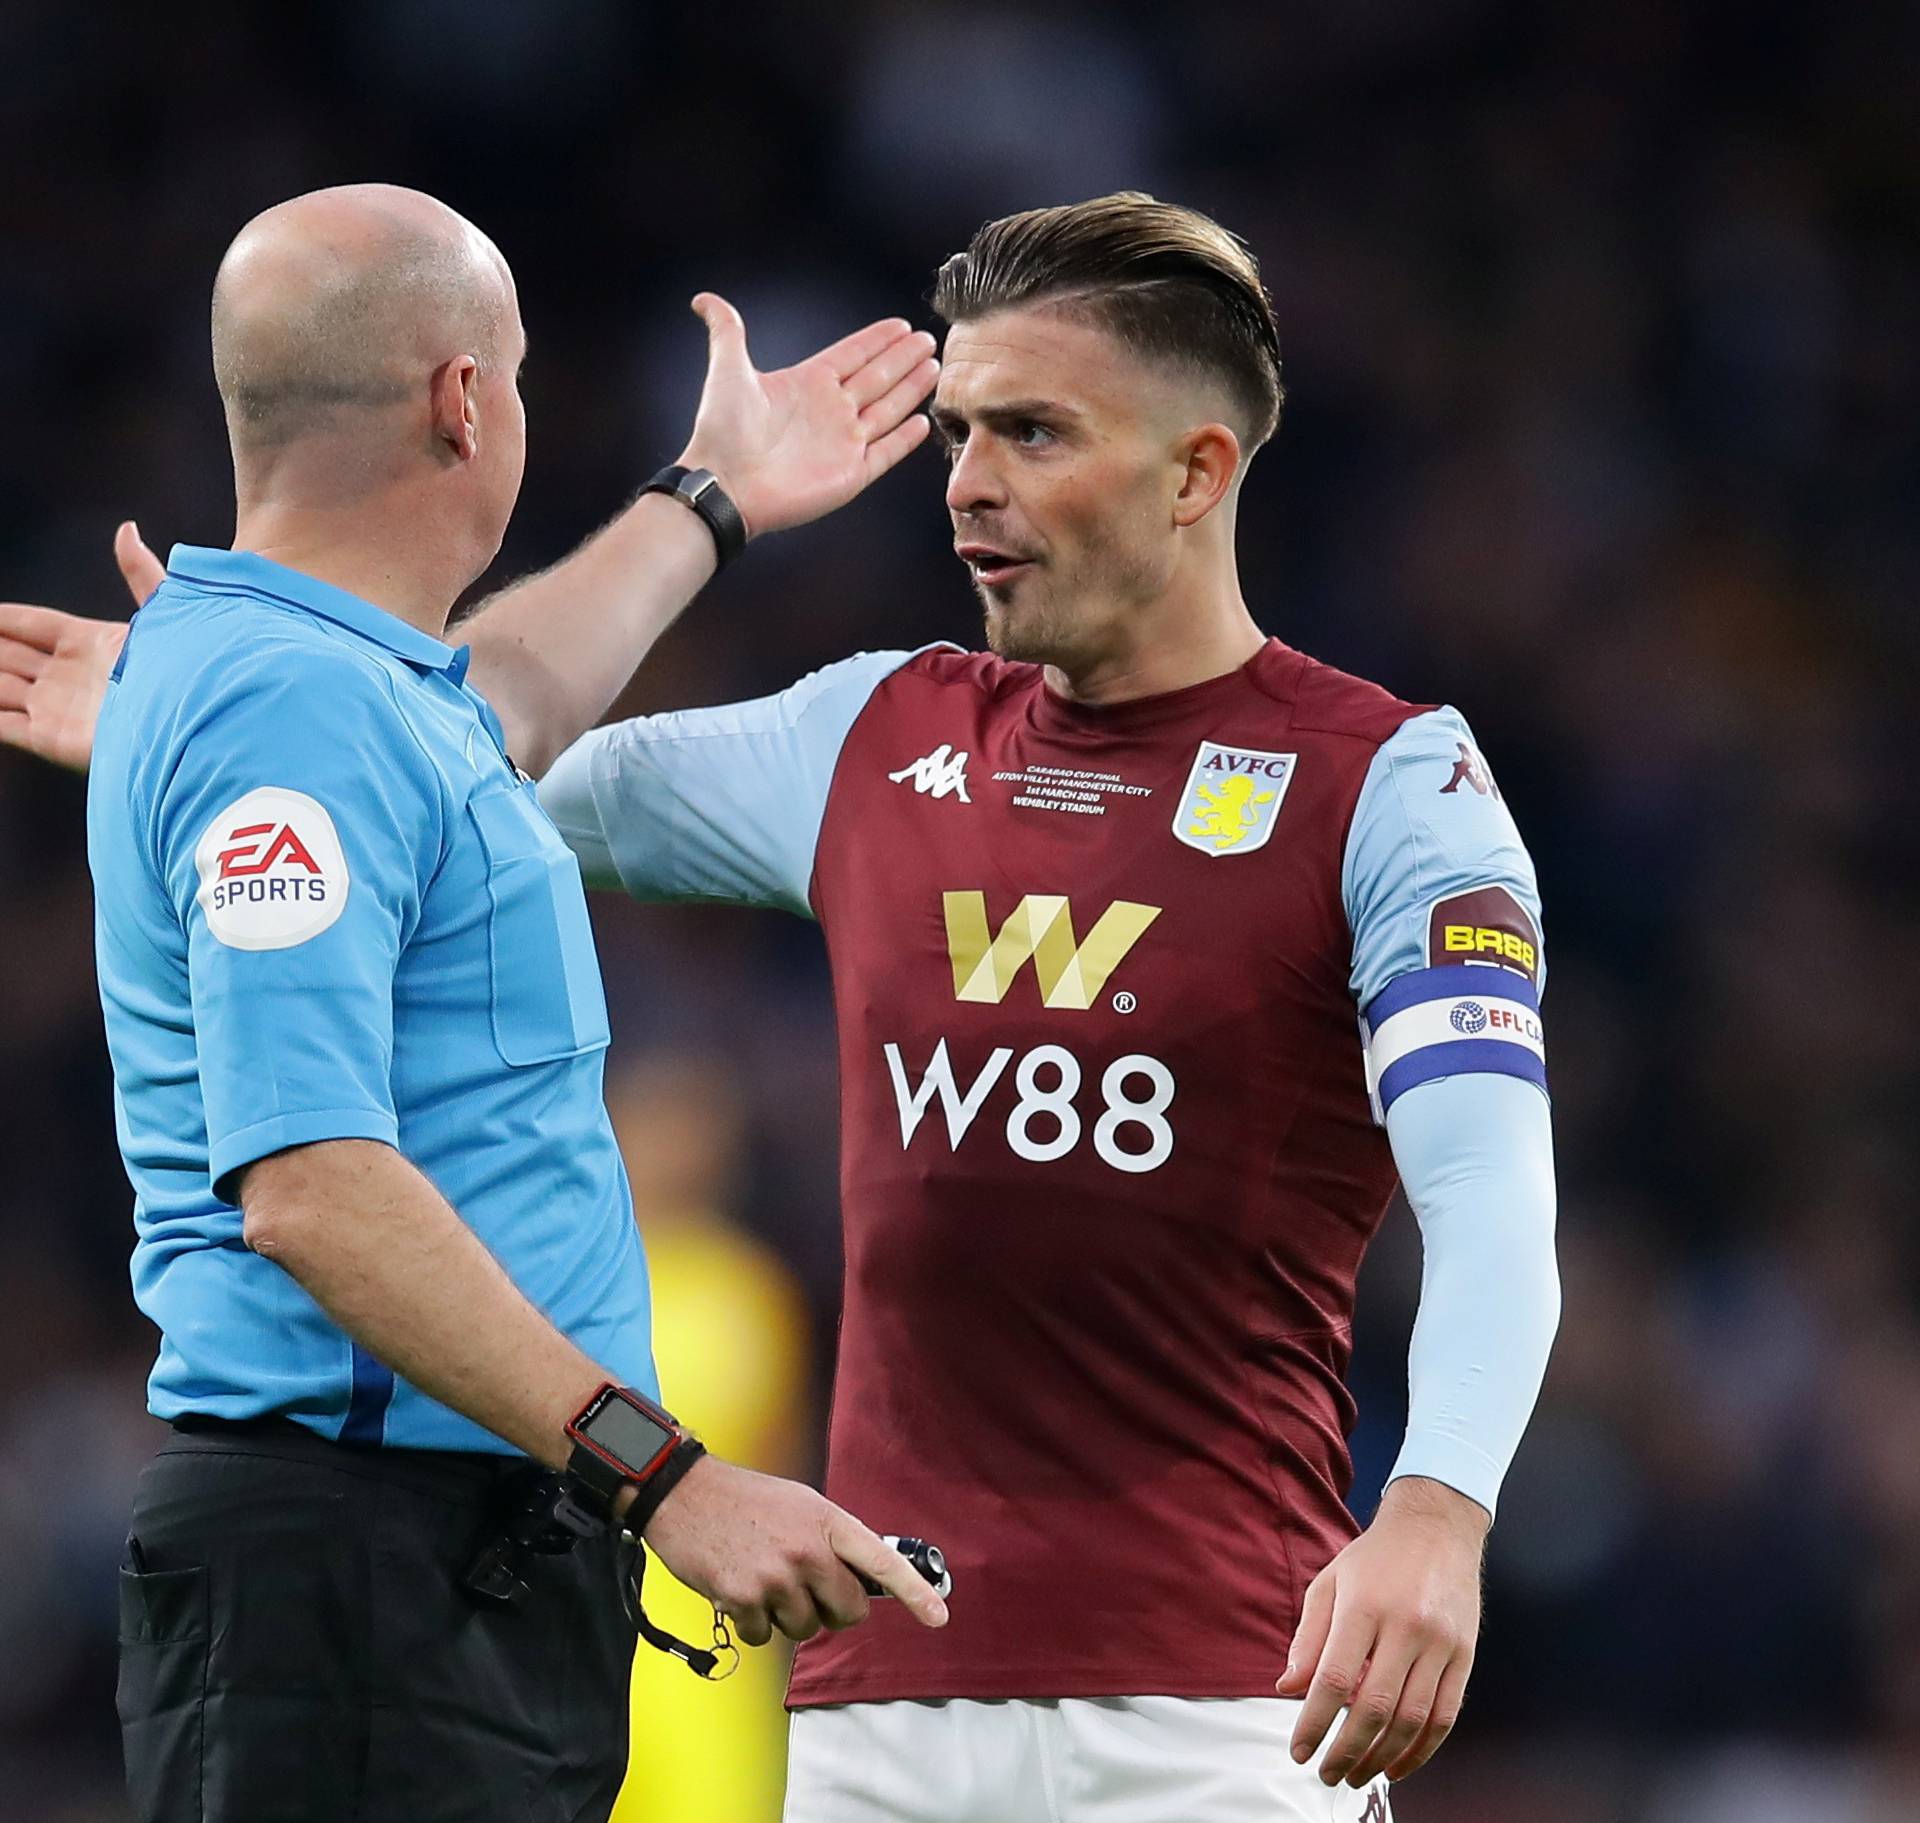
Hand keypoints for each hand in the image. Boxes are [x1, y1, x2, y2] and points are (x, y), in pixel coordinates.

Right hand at [0, 521, 162, 770]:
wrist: (194, 725)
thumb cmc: (186, 670)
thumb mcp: (165, 613)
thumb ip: (141, 573)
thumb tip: (127, 529)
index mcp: (91, 644)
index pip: (34, 624)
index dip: (4, 617)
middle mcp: (69, 676)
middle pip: (10, 654)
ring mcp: (58, 708)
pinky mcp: (51, 738)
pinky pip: (1, 723)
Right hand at [640, 1453, 949, 1647]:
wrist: (684, 1493)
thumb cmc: (745, 1500)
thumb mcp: (800, 1505)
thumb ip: (832, 1540)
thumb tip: (862, 1581)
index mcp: (827, 1521)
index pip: (881, 1562)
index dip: (915, 1593)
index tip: (939, 1616)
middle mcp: (807, 1550)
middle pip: (847, 1612)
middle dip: (831, 1610)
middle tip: (805, 1588)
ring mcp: (775, 1576)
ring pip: (804, 1629)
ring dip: (786, 1616)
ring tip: (763, 1578)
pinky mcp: (742, 1599)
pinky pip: (764, 1637)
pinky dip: (752, 1623)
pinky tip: (739, 1589)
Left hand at [676, 296, 937, 538]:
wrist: (725, 485)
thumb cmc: (722, 431)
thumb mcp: (727, 370)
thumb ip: (726, 331)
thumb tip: (704, 299)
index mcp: (807, 384)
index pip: (852, 355)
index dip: (876, 340)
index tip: (900, 325)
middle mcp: (830, 411)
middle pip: (877, 378)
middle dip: (903, 359)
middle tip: (927, 340)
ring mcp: (843, 443)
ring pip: (888, 409)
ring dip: (911, 390)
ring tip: (933, 368)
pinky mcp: (851, 474)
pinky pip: (886, 452)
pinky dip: (905, 438)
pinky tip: (921, 420)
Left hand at [1276, 1476, 1486, 1787]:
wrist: (1437, 1525)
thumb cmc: (1375, 1557)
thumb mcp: (1330, 1582)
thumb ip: (1309, 1638)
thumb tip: (1288, 1688)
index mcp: (1364, 1605)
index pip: (1335, 1678)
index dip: (1314, 1722)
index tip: (1298, 1750)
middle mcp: (1405, 1626)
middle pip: (1375, 1707)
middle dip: (1346, 1750)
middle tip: (1326, 1774)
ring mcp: (1440, 1643)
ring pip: (1412, 1720)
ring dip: (1382, 1758)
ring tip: (1357, 1776)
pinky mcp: (1465, 1656)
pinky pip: (1445, 1716)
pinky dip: (1422, 1751)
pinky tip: (1398, 1766)